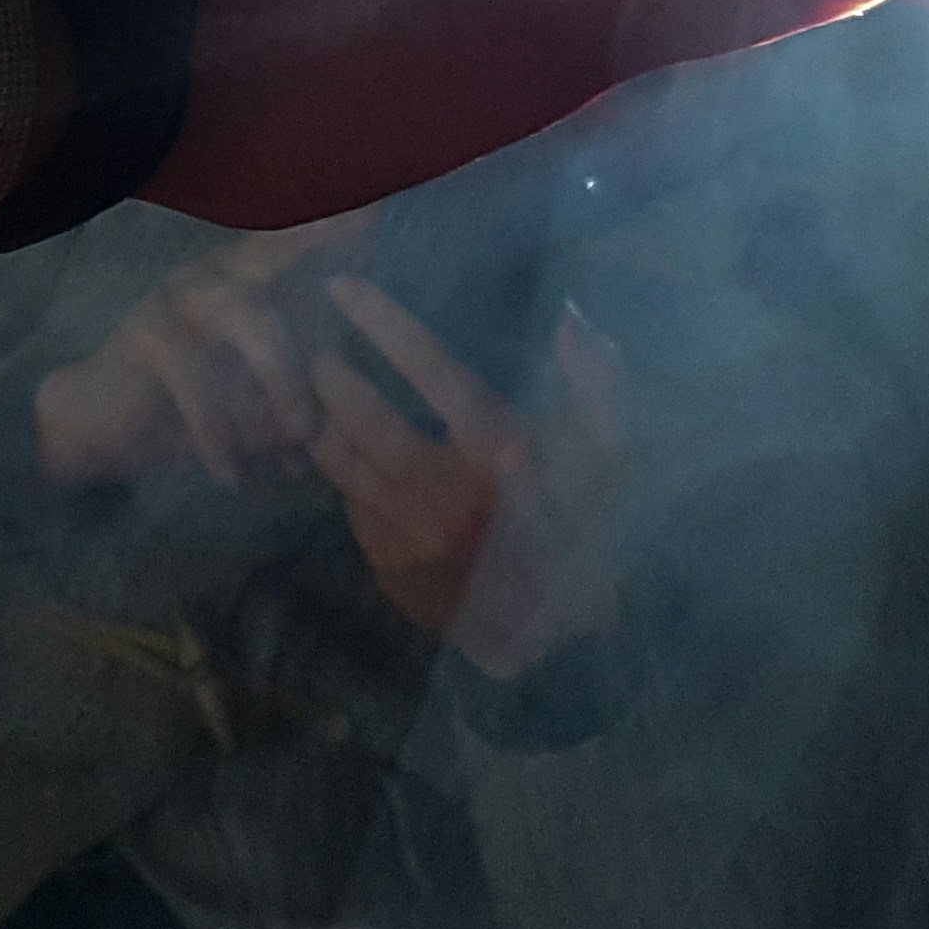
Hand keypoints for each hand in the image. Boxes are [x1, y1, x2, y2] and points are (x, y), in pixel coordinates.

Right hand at [28, 218, 362, 492]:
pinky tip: (232, 474)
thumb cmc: (195, 408)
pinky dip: (217, 428)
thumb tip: (350, 430)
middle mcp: (216, 275)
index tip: (378, 212)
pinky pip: (192, 372)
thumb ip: (303, 399)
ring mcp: (178, 296)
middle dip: (318, 262)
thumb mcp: (259, 403)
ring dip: (280, 379)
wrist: (107, 428)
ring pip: (246, 314)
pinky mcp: (144, 333)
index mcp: (250, 282)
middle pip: (276, 259)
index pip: (297, 247)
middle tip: (354, 292)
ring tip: (295, 438)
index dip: (335, 228)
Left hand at [306, 278, 627, 679]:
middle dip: (331, 374)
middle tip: (322, 352)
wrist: (560, 639)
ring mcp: (408, 532)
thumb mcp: (611, 456)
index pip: (427, 366)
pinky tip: (344, 461)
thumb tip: (569, 318)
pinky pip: (348, 506)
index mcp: (498, 449)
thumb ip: (597, 382)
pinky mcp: (387, 566)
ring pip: (339, 461)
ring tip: (317, 400)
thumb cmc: (586, 531)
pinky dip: (341, 478)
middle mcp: (443, 488)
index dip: (381, 320)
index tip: (343, 288)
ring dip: (323, 423)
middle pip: (358, 412)